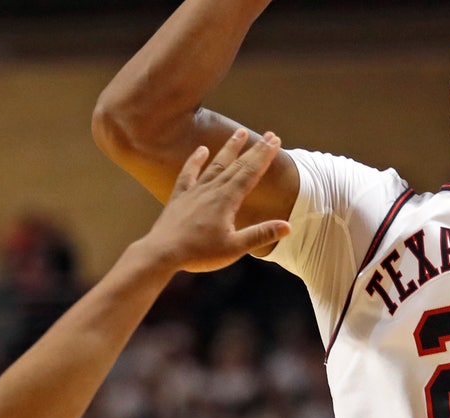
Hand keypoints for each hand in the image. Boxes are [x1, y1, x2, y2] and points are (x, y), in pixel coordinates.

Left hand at [141, 128, 291, 273]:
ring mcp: (194, 191)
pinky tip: (201, 150)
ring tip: (239, 132)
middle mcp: (212, 190)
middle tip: (268, 134)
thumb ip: (260, 234)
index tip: (275, 140)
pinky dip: (195, 161)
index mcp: (227, 200)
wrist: (162, 253)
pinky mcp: (179, 197)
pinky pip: (188, 174)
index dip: (264, 156)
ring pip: (216, 164)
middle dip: (254, 149)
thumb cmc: (199, 253)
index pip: (250, 172)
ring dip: (229, 148)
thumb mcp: (234, 248)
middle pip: (237, 165)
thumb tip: (288, 226)